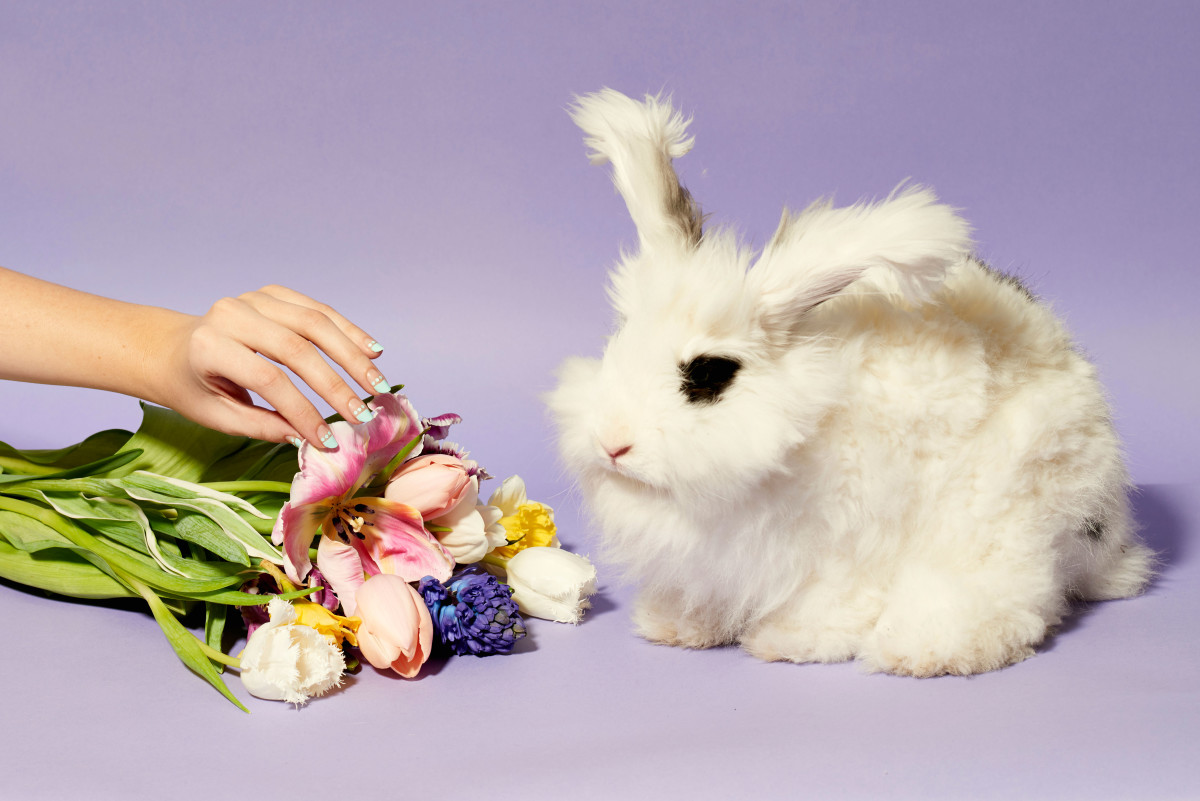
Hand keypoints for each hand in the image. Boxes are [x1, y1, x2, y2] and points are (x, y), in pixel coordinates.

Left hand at [153, 285, 389, 446]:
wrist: (171, 348)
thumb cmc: (193, 387)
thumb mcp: (218, 416)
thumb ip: (263, 426)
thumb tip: (309, 438)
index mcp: (210, 347)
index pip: (269, 380)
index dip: (303, 410)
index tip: (328, 440)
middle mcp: (231, 315)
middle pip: (296, 348)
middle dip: (335, 384)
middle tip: (363, 413)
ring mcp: (254, 299)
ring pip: (314, 323)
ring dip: (352, 354)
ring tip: (377, 383)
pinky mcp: (272, 294)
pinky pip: (317, 310)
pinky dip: (347, 330)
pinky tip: (371, 350)